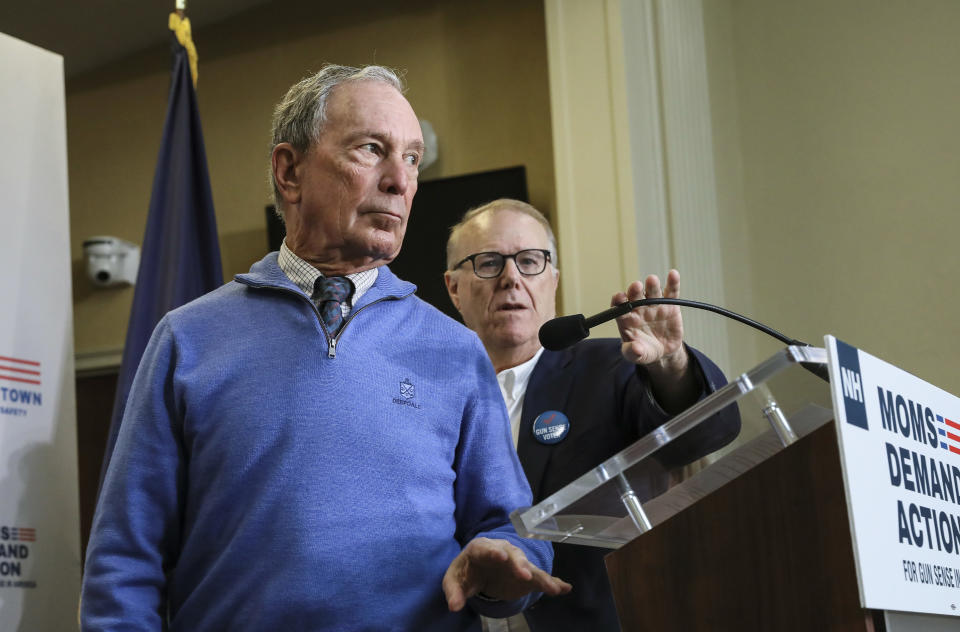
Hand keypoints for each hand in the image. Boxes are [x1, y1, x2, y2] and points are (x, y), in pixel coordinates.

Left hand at [442, 537, 570, 611]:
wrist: (479, 570)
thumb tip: (454, 606)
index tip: (501, 557)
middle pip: (512, 555)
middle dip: (519, 564)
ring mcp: (516, 563)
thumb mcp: (454, 580)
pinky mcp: (526, 575)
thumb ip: (453, 592)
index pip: (487, 548)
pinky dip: (552, 583)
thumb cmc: (466, 572)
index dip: (494, 552)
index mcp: (481, 549)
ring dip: (539, 576)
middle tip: (525, 574)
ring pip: (529, 567)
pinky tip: (565, 588)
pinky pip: (540, 578)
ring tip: (551, 587)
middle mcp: (503, 552)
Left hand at [612, 269, 687, 373]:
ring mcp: (653, 304)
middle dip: (634, 290)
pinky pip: (671, 292)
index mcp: (626, 318)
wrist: (664, 352)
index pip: (619, 306)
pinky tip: (674, 274)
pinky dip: (673, 282)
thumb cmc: (645, 351)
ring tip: (652, 280)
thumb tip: (635, 349)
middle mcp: (638, 308)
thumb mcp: (637, 356)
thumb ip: (633, 352)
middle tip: (636, 286)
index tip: (619, 297)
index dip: (618, 300)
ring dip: (651, 284)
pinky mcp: (669, 304)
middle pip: (634, 295)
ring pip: (651, 291)